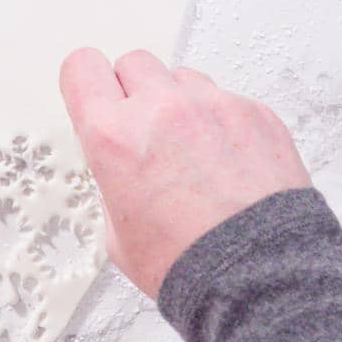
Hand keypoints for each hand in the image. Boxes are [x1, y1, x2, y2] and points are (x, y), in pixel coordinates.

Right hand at [58, 47, 311, 297]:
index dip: (86, 82)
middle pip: (134, 64)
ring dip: (180, 105)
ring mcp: (213, 105)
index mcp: (115, 137)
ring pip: (183, 79)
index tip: (94, 94)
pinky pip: (227, 100)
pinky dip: (223, 123)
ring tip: (193, 153)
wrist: (258, 278)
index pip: (82, 68)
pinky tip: (228, 164)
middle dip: (134, 94)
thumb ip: (114, 180)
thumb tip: (124, 165)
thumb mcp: (118, 234)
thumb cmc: (190, 265)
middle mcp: (162, 109)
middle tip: (146, 131)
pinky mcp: (255, 112)